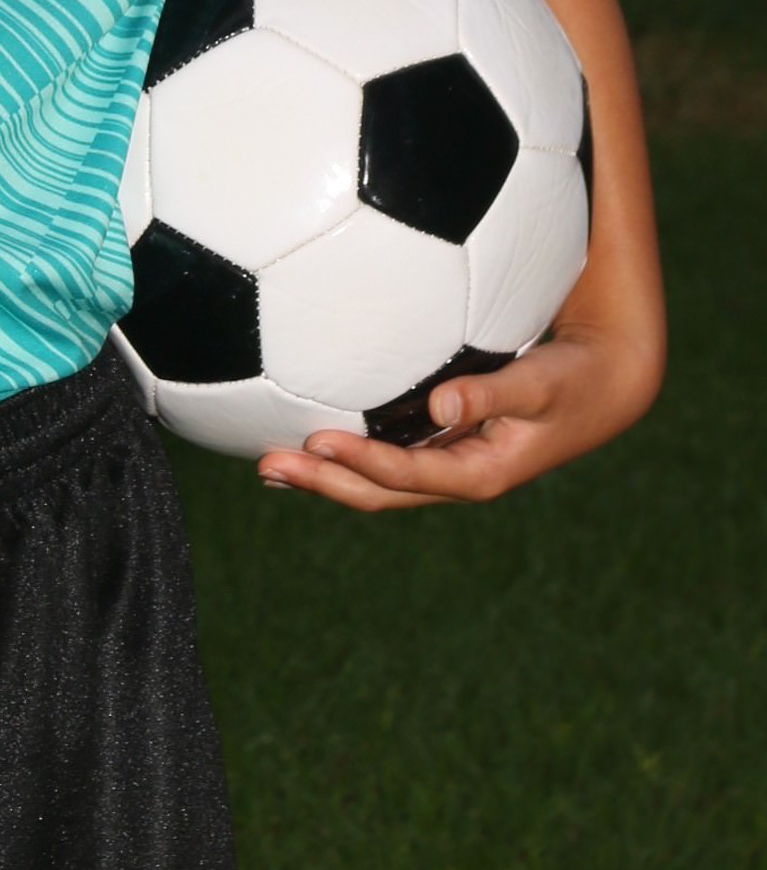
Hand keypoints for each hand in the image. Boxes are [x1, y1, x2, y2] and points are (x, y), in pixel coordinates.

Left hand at [257, 322, 662, 511]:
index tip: (315, 441)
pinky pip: (387, 455)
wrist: (603, 386)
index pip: (408, 474)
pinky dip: (347, 453)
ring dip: (324, 473)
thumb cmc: (573, 379)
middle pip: (378, 490)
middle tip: (266, 465)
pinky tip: (308, 436)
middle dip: (322, 481)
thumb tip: (440, 404)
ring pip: (377, 480)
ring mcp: (448, 464)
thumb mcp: (541, 384)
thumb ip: (492, 393)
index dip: (360, 462)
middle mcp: (457, 475)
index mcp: (481, 472)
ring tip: (268, 462)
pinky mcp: (443, 446)